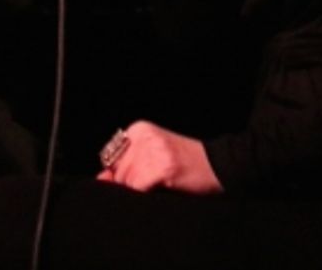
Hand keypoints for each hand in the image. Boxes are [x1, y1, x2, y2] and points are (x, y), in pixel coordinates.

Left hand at [96, 120, 221, 194]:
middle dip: (132, 183)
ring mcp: (154, 151)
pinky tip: (165, 187)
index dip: (122, 174)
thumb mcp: (154, 155)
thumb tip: (100, 180)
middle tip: (157, 180)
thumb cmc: (186, 163)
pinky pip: (138, 188)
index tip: (143, 175)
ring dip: (142, 189)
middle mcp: (144, 136)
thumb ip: (126, 165)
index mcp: (139, 128)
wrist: (220, 165)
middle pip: (117, 171)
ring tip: (162, 183)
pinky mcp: (162, 167)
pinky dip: (147, 193)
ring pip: (127, 181)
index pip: (110, 158)